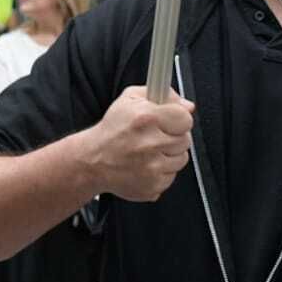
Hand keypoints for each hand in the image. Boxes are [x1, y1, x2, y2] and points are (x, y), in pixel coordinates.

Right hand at [87, 85, 195, 201]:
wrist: (93, 161)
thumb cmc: (112, 131)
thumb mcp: (130, 99)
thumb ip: (163, 95)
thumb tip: (187, 106)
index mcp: (146, 119)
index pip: (185, 118)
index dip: (179, 118)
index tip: (172, 120)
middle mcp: (149, 144)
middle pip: (185, 140)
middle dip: (173, 137)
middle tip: (157, 136)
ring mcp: (152, 168)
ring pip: (181, 159)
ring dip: (169, 155)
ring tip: (150, 151)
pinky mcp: (153, 186)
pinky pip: (171, 176)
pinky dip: (162, 171)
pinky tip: (147, 165)